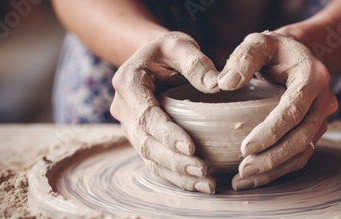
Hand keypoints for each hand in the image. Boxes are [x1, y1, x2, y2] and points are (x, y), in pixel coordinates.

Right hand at [110, 32, 218, 193]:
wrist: (153, 58)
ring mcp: (130, 125)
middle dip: (174, 160)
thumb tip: (217, 85)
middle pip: (145, 142)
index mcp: (128, 83)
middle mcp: (123, 108)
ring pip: (148, 157)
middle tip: (202, 170)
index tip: (191, 147)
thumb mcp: (180, 45)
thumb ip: (196, 62)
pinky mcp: (141, 137)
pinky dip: (174, 175)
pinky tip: (197, 183)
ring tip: (205, 183)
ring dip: (176, 173)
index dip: (166, 134)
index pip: (146, 115)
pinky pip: (154, 161)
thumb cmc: (168, 50)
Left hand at [218, 31, 337, 190]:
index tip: (245, 149)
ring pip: (303, 152)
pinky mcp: (314, 130)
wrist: (297, 54)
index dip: (270, 132)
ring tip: (243, 179)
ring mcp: (322, 117)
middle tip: (243, 170)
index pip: (292, 111)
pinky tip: (256, 178)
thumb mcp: (258, 42)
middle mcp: (324, 100)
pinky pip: (301, 155)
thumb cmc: (274, 49)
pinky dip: (280, 169)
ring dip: (275, 169)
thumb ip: (243, 58)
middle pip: (301, 137)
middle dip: (272, 158)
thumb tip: (224, 84)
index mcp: (313, 77)